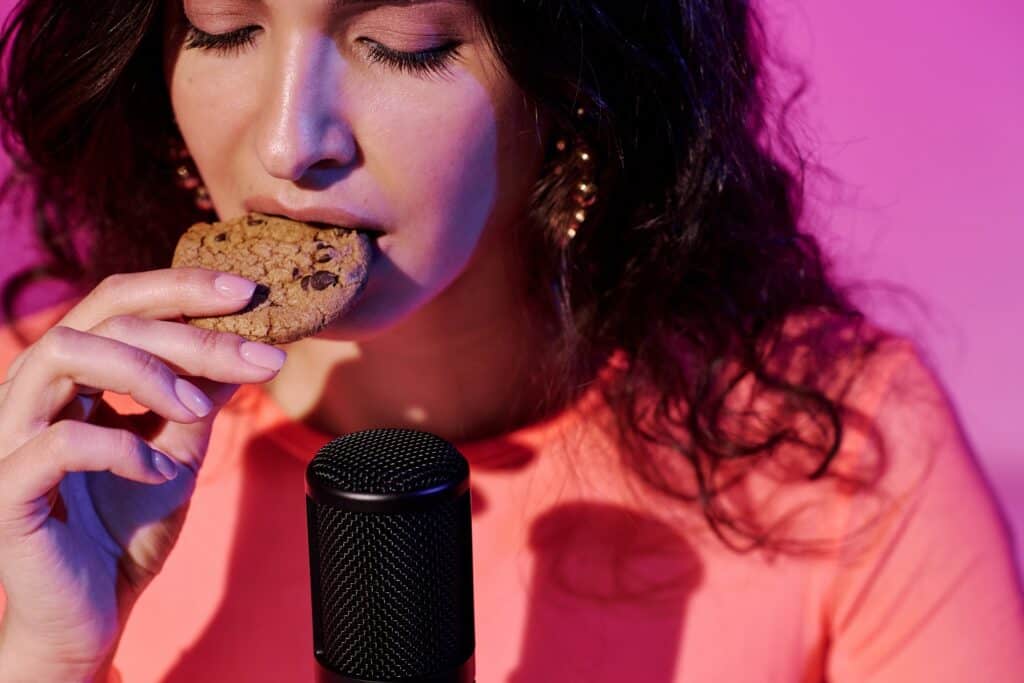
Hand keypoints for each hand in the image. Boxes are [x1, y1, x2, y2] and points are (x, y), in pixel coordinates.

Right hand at [0, 268, 285, 679]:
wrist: (90, 615)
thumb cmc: (126, 530)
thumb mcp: (178, 450)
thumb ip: (198, 397)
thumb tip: (246, 346)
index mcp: (70, 377)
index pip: (118, 301)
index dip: (182, 288)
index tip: (248, 293)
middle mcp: (33, 393)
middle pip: (101, 317)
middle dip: (187, 329)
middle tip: (255, 354)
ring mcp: (11, 436)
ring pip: (65, 354)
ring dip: (148, 372)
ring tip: (196, 407)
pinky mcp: (8, 489)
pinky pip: (59, 441)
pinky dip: (121, 446)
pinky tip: (158, 470)